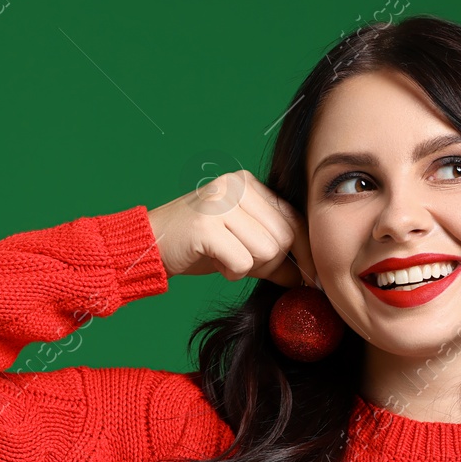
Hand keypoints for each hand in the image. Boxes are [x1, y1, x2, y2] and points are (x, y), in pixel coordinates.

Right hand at [147, 170, 317, 286]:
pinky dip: (233, 272)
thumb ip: (275, 253)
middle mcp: (235, 186)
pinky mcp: (206, 225)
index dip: (305, 251)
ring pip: (267, 251)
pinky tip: (215, 262)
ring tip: (226, 260)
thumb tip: (309, 277)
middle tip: (246, 267)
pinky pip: (242, 262)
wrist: (149, 245)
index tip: (311, 277)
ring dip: (250, 268)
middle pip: (283, 237)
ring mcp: (220, 203)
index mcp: (248, 184)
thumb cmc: (198, 246)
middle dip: (273, 264)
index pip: (294, 218)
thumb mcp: (242, 243)